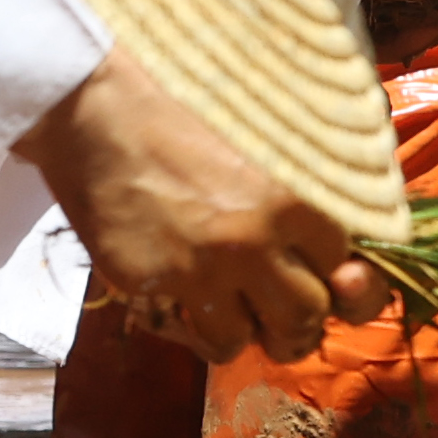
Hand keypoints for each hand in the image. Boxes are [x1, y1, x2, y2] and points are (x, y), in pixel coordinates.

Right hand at [21, 46, 391, 361]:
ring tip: (239, 304)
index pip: (347, 260)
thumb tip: (344, 235)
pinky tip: (195, 301)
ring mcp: (201, 267)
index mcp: (294, 192)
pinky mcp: (151, 283)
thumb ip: (314, 173)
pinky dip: (203, 330)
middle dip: (301, 314)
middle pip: (309, 315)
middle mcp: (254, 237)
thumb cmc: (182, 97)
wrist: (91, 101)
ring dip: (251, 327)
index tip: (321, 264)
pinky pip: (197, 338)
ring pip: (252, 340)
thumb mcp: (269, 122)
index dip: (337, 267)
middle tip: (283, 299)